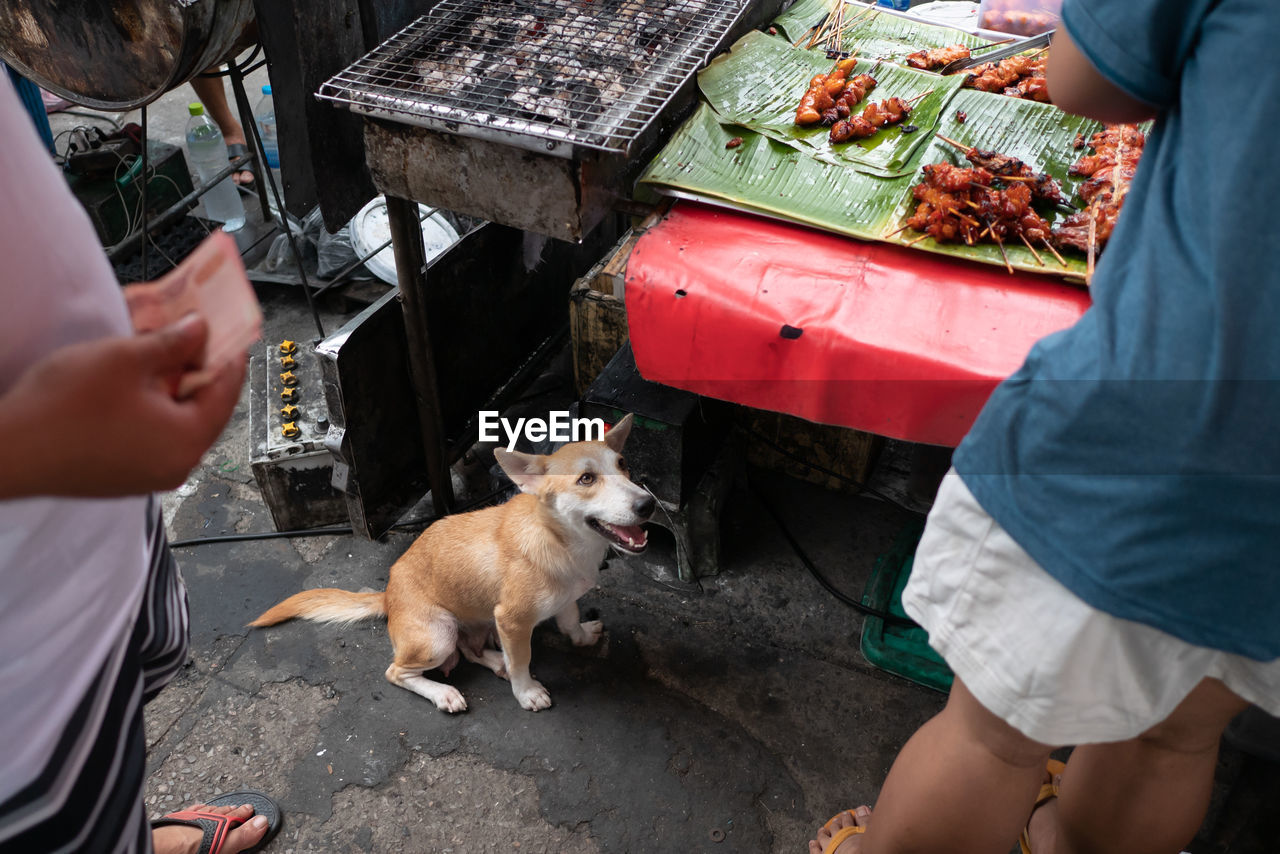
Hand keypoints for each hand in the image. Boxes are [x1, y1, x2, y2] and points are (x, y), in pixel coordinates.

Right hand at [0, 314, 246, 498]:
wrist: (8, 452)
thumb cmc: (63, 408)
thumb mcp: (125, 359)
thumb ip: (173, 343)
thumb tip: (201, 331)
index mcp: (188, 441)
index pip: (226, 392)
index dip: (229, 356)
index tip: (230, 334)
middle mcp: (176, 466)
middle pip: (204, 410)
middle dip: (198, 371)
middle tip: (193, 339)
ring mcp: (148, 476)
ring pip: (176, 423)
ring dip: (173, 389)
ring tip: (161, 356)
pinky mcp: (122, 477)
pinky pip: (152, 437)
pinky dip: (152, 411)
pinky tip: (135, 386)